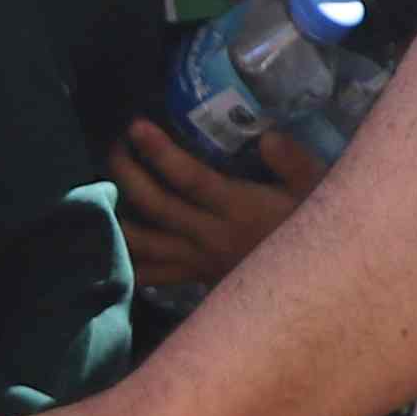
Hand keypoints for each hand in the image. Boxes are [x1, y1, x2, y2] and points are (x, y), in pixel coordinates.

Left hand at [106, 120, 312, 293]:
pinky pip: (148, 274)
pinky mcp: (190, 279)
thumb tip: (268, 137)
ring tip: (98, 186)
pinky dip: (122, 259)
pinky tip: (103, 240)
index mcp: (238, 210)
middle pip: (154, 206)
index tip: (136, 126)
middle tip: (114, 145)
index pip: (190, 180)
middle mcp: (209, 236)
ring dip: (113, 216)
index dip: (159, 153)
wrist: (314, 289)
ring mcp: (195, 261)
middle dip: (126, 172)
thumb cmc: (315, 229)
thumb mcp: (318, 191)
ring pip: (141, 244)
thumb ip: (293, 163)